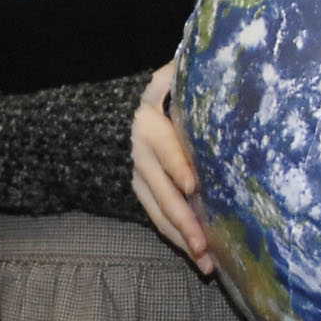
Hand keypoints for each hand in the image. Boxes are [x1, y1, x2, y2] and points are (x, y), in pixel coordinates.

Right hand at [131, 62, 213, 273]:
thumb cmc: (156, 99)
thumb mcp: (163, 83)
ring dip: (183, 239)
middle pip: (164, 193)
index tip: (195, 186)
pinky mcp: (142, 195)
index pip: (166, 150)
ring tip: (207, 262)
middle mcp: (142, 157)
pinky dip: (178, 239)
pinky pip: (158, 220)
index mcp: (150, 127)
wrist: (113, 121)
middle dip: (185, 221)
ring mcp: (140, 180)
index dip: (178, 168)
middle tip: (205, 244)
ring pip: (160, 213)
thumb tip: (199, 59)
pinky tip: (199, 257)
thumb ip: (179, 73)